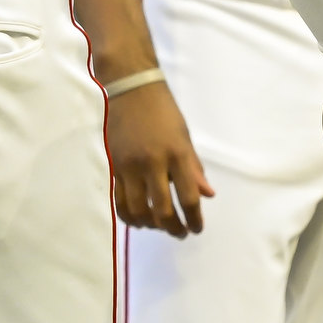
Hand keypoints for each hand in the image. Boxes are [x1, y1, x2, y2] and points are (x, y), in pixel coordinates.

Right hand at [103, 78, 211, 233]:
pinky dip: (129, 216)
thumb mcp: (184, 137)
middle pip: (163, 210)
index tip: (197, 229)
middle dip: (173, 228)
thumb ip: (193, 169)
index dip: (194, 219)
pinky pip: (120, 201)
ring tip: (158, 227)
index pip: (189, 197)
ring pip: (139, 210)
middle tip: (179, 233)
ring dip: (150, 225)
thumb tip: (207, 195)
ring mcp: (131, 166)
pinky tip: (138, 221)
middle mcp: (154, 163)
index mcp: (177, 154)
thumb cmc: (163, 111)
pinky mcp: (114, 166)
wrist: (130, 89)